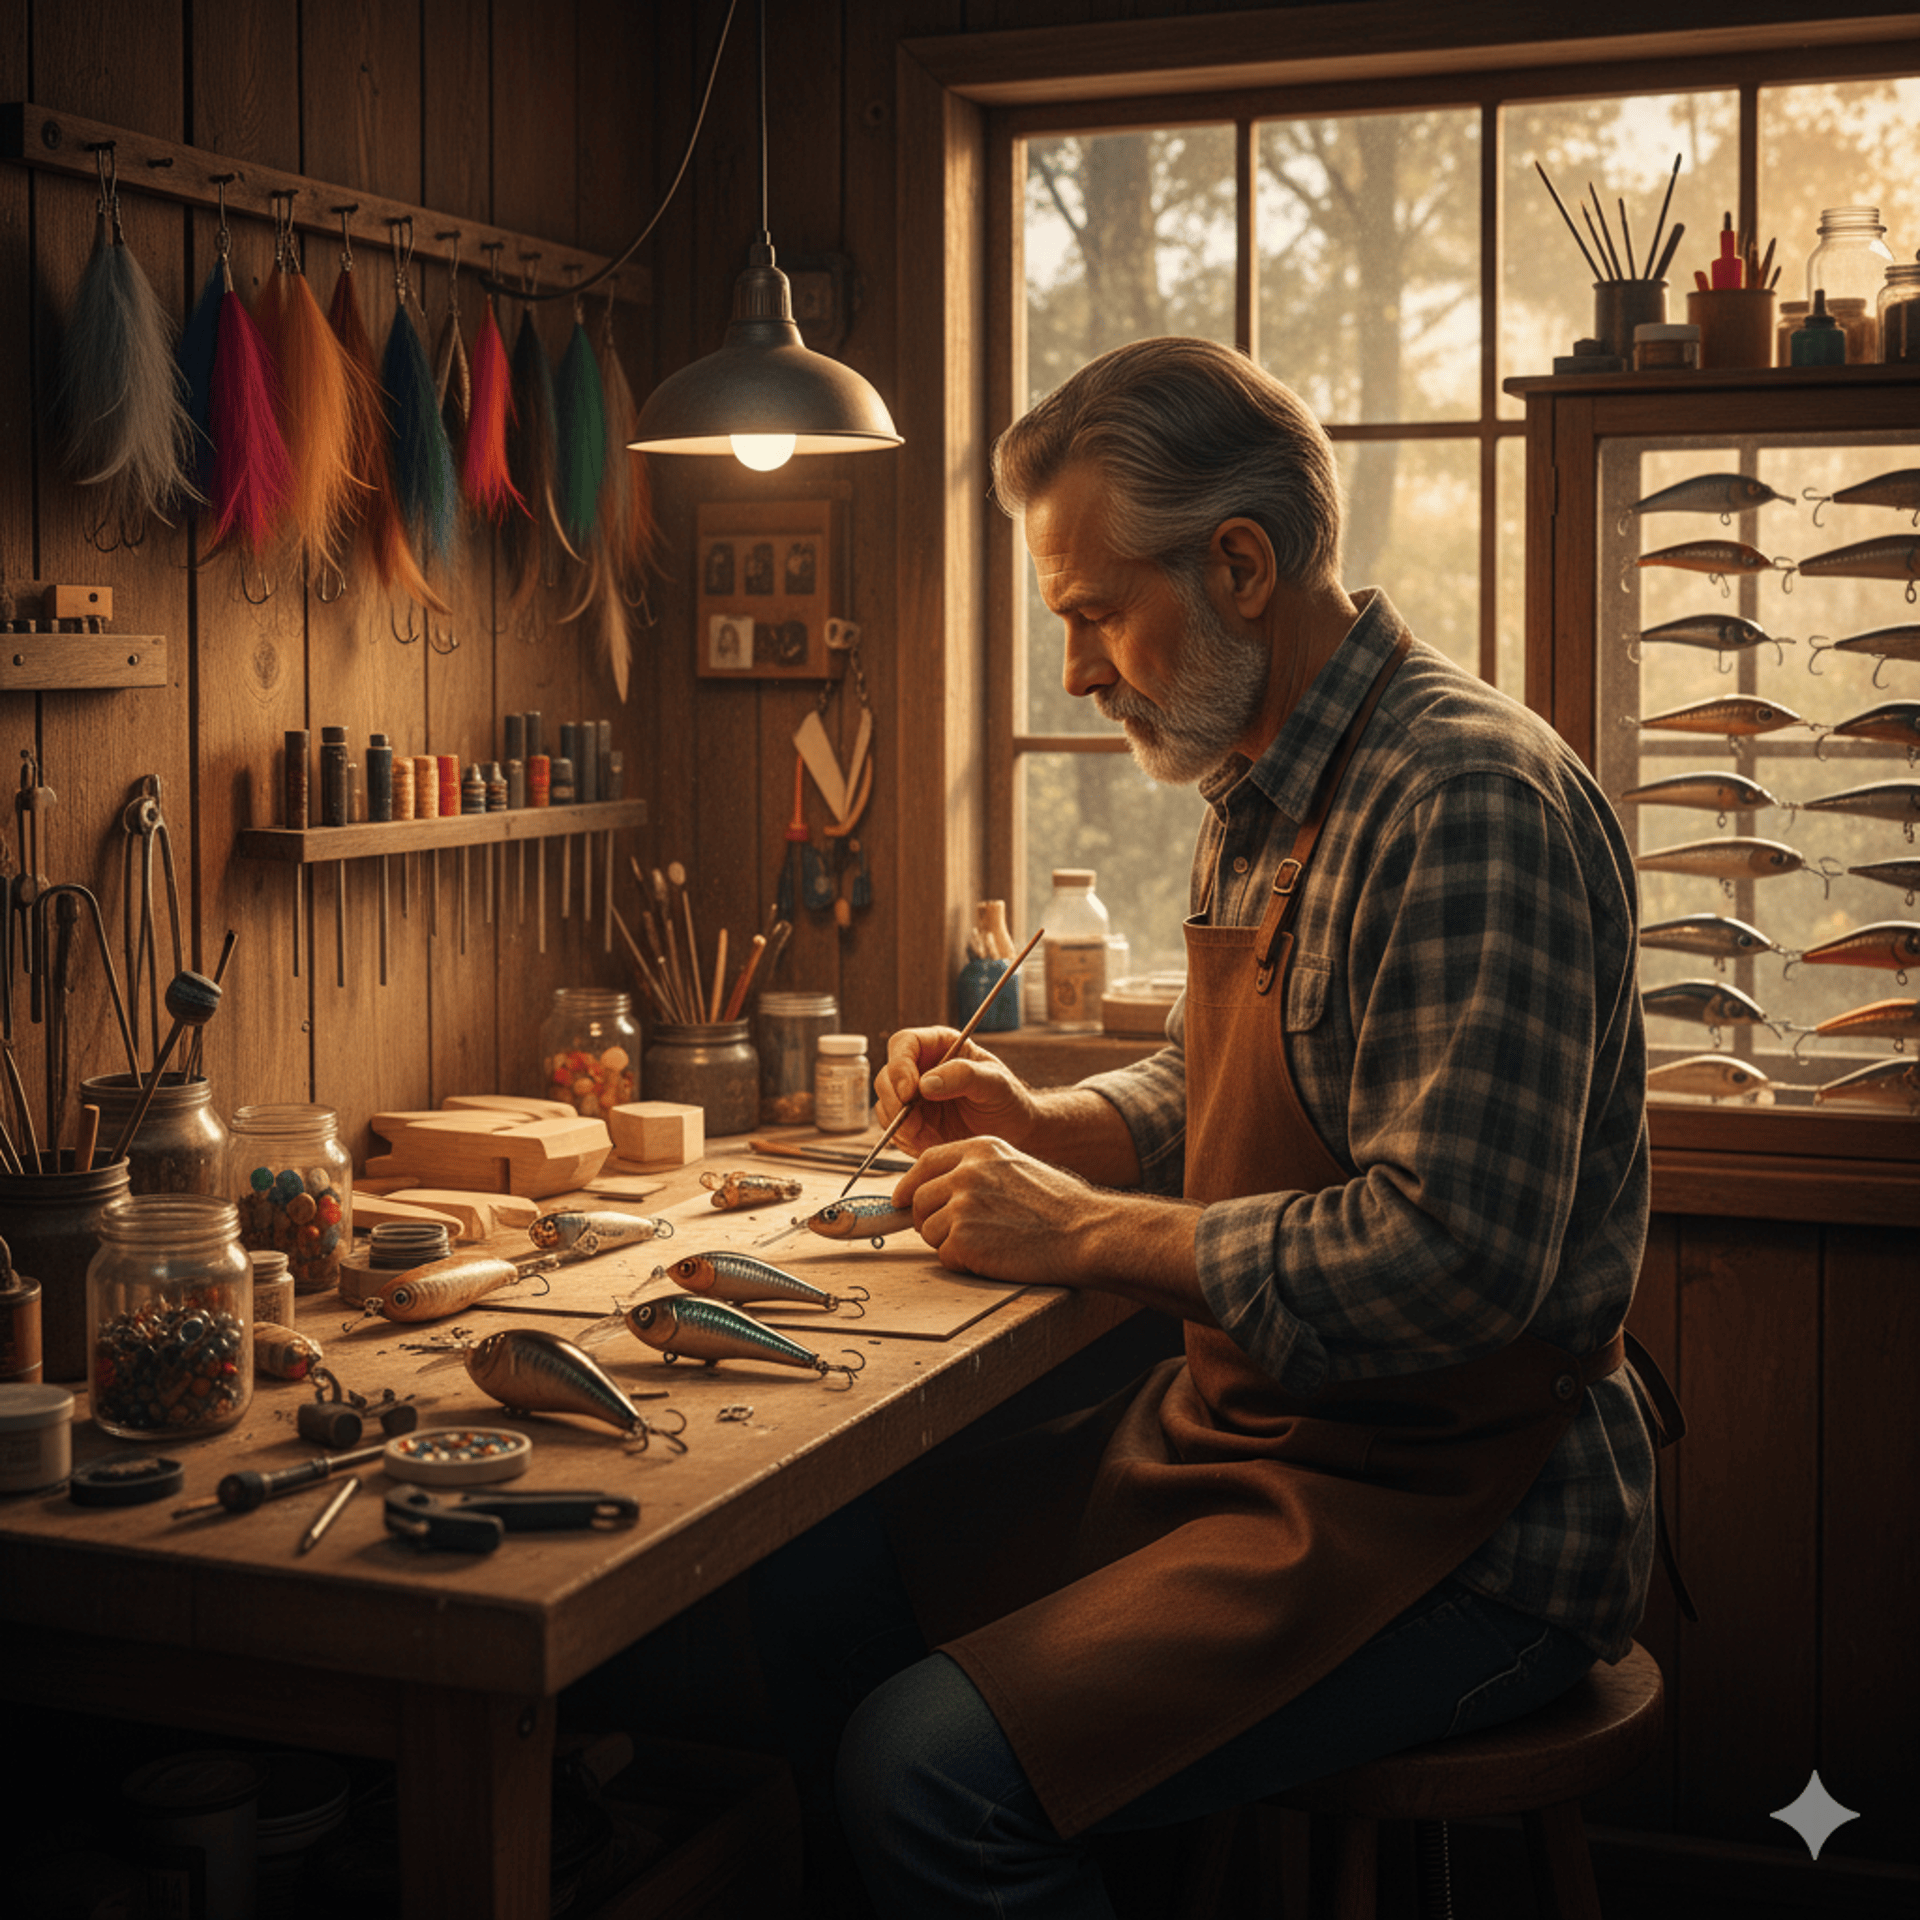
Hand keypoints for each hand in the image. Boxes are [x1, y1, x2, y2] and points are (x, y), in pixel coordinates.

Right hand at [875, 1026, 1037, 1155]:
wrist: (1013, 1132)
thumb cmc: (1008, 1100)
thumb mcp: (995, 1083)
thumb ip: (964, 1076)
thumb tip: (926, 1083)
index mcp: (940, 1045)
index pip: (904, 1044)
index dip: (899, 1066)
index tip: (909, 1092)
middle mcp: (921, 1068)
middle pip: (886, 1076)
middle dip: (895, 1101)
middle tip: (914, 1123)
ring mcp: (913, 1096)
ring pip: (884, 1105)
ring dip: (900, 1124)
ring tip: (929, 1135)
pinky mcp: (912, 1122)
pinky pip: (893, 1130)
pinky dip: (906, 1139)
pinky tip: (930, 1142)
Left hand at [895, 1136, 1093, 1282]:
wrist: (1084, 1232)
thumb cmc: (1058, 1206)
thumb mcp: (1015, 1167)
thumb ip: (976, 1171)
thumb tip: (938, 1187)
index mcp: (979, 1149)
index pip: (926, 1162)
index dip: (909, 1184)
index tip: (900, 1200)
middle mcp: (966, 1172)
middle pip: (918, 1199)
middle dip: (928, 1219)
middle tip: (956, 1233)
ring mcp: (962, 1205)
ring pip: (927, 1229)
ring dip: (948, 1243)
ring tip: (987, 1242)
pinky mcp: (964, 1239)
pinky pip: (943, 1255)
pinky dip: (962, 1262)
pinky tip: (991, 1256)